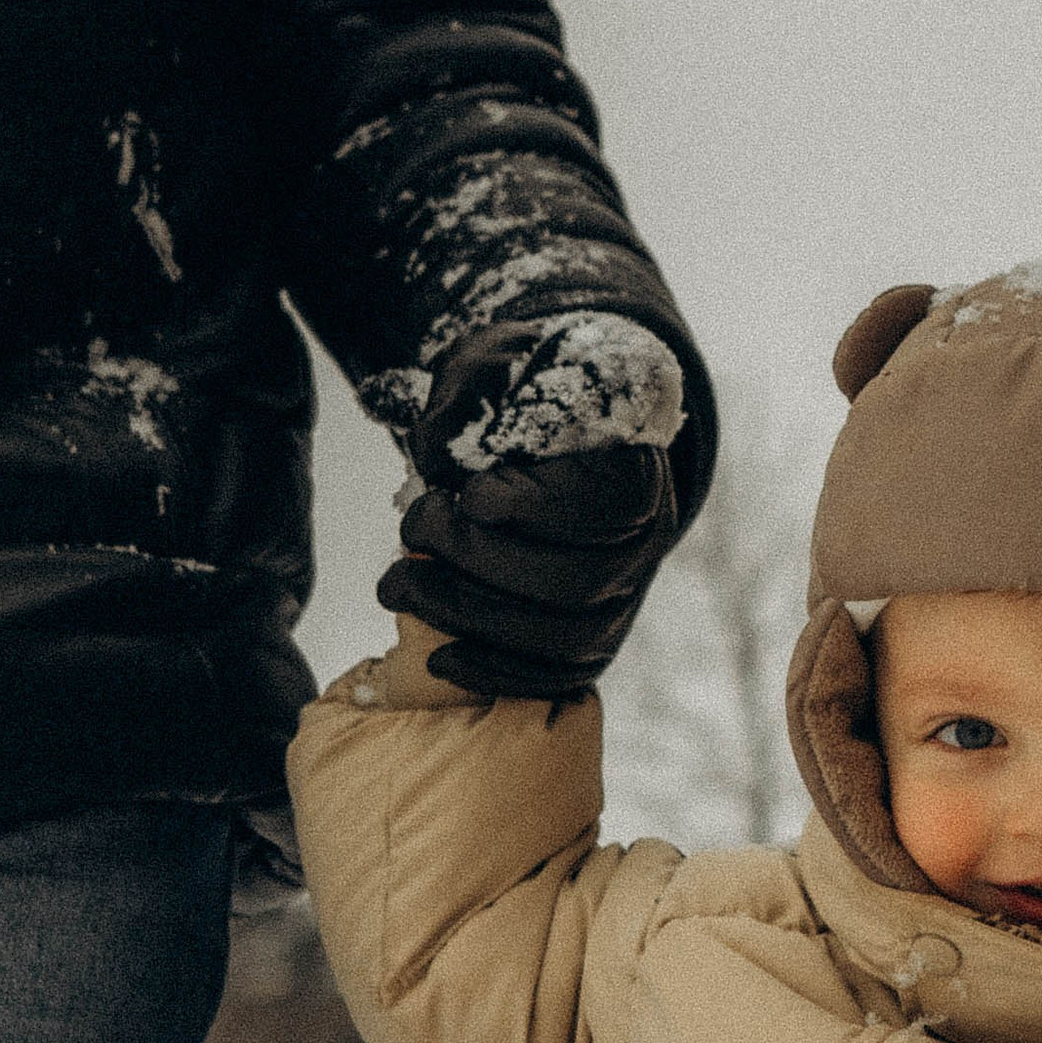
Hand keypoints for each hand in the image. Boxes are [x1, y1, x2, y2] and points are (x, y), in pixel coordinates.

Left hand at [376, 316, 687, 699]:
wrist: (563, 435)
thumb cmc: (526, 398)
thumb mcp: (498, 367)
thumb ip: (469, 397)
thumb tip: (434, 456)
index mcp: (635, 470)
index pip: (600, 504)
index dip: (531, 508)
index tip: (470, 494)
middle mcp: (645, 542)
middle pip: (572, 580)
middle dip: (475, 563)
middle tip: (409, 535)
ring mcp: (623, 597)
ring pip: (560, 635)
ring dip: (468, 618)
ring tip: (397, 589)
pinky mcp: (594, 640)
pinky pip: (555, 676)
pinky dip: (497, 674)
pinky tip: (439, 660)